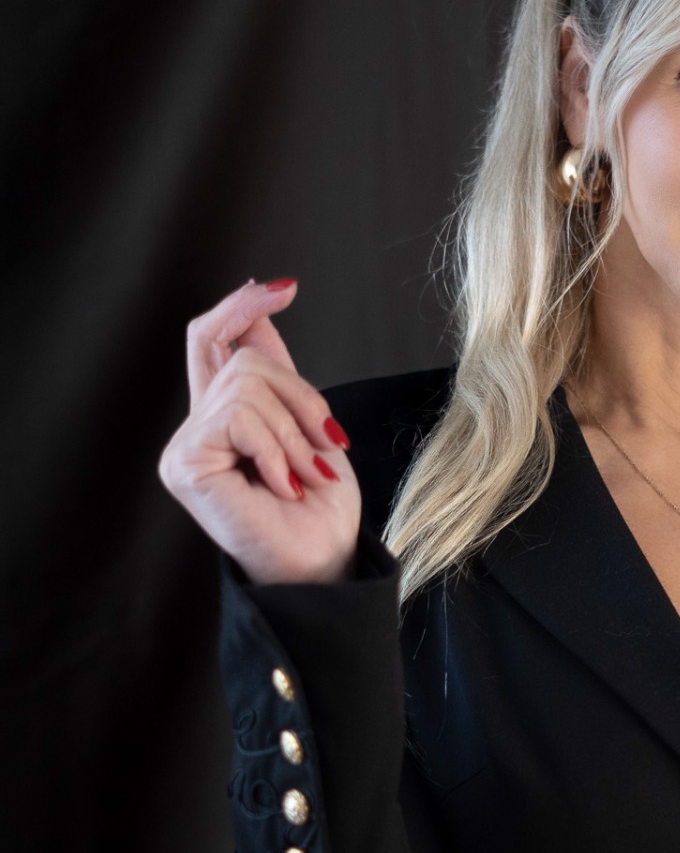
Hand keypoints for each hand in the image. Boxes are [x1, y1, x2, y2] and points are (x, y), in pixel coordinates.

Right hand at [158, 279, 360, 585]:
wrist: (322, 562)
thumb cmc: (319, 510)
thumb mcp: (309, 425)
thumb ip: (279, 375)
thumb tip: (260, 313)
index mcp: (223, 415)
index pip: (212, 339)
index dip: (241, 307)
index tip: (284, 290)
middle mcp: (197, 427)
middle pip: (243, 357)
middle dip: (299, 396)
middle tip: (322, 445)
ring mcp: (186, 446)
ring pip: (247, 387)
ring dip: (294, 433)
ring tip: (303, 476)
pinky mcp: (184, 464)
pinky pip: (239, 419)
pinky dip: (275, 451)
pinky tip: (282, 486)